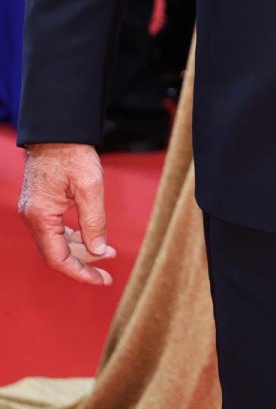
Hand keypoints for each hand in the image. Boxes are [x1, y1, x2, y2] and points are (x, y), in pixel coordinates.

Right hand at [18, 143, 116, 284]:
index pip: (58, 259)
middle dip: (84, 262)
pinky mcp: (39, 204)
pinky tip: (91, 235)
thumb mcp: (90, 186)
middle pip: (56, 254)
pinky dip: (74, 235)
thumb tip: (98, 251)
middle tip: (109, 268)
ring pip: (56, 242)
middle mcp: (32, 217)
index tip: (103, 280)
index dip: (81, 273)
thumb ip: (94, 221)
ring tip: (108, 251)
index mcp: (41, 217)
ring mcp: (33, 211)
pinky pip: (55, 229)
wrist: (57, 129)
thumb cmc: (73, 153)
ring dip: (81, 249)